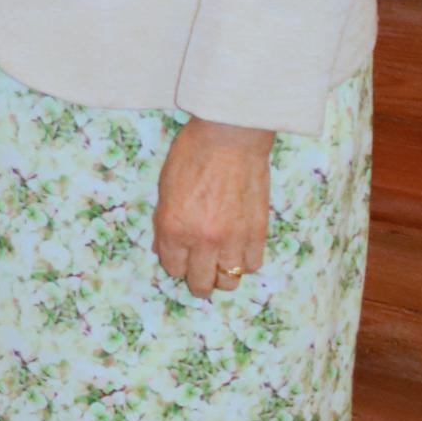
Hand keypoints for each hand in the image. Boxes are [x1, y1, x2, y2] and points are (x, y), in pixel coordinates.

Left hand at [154, 118, 272, 297]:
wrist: (230, 137)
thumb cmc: (192, 154)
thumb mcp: (165, 187)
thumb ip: (164, 222)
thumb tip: (164, 248)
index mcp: (174, 229)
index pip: (173, 268)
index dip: (176, 263)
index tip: (181, 256)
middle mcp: (202, 241)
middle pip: (201, 283)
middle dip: (198, 279)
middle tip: (200, 269)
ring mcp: (233, 239)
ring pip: (229, 281)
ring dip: (223, 274)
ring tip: (221, 261)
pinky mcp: (257, 233)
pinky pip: (252, 265)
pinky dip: (244, 261)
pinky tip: (239, 249)